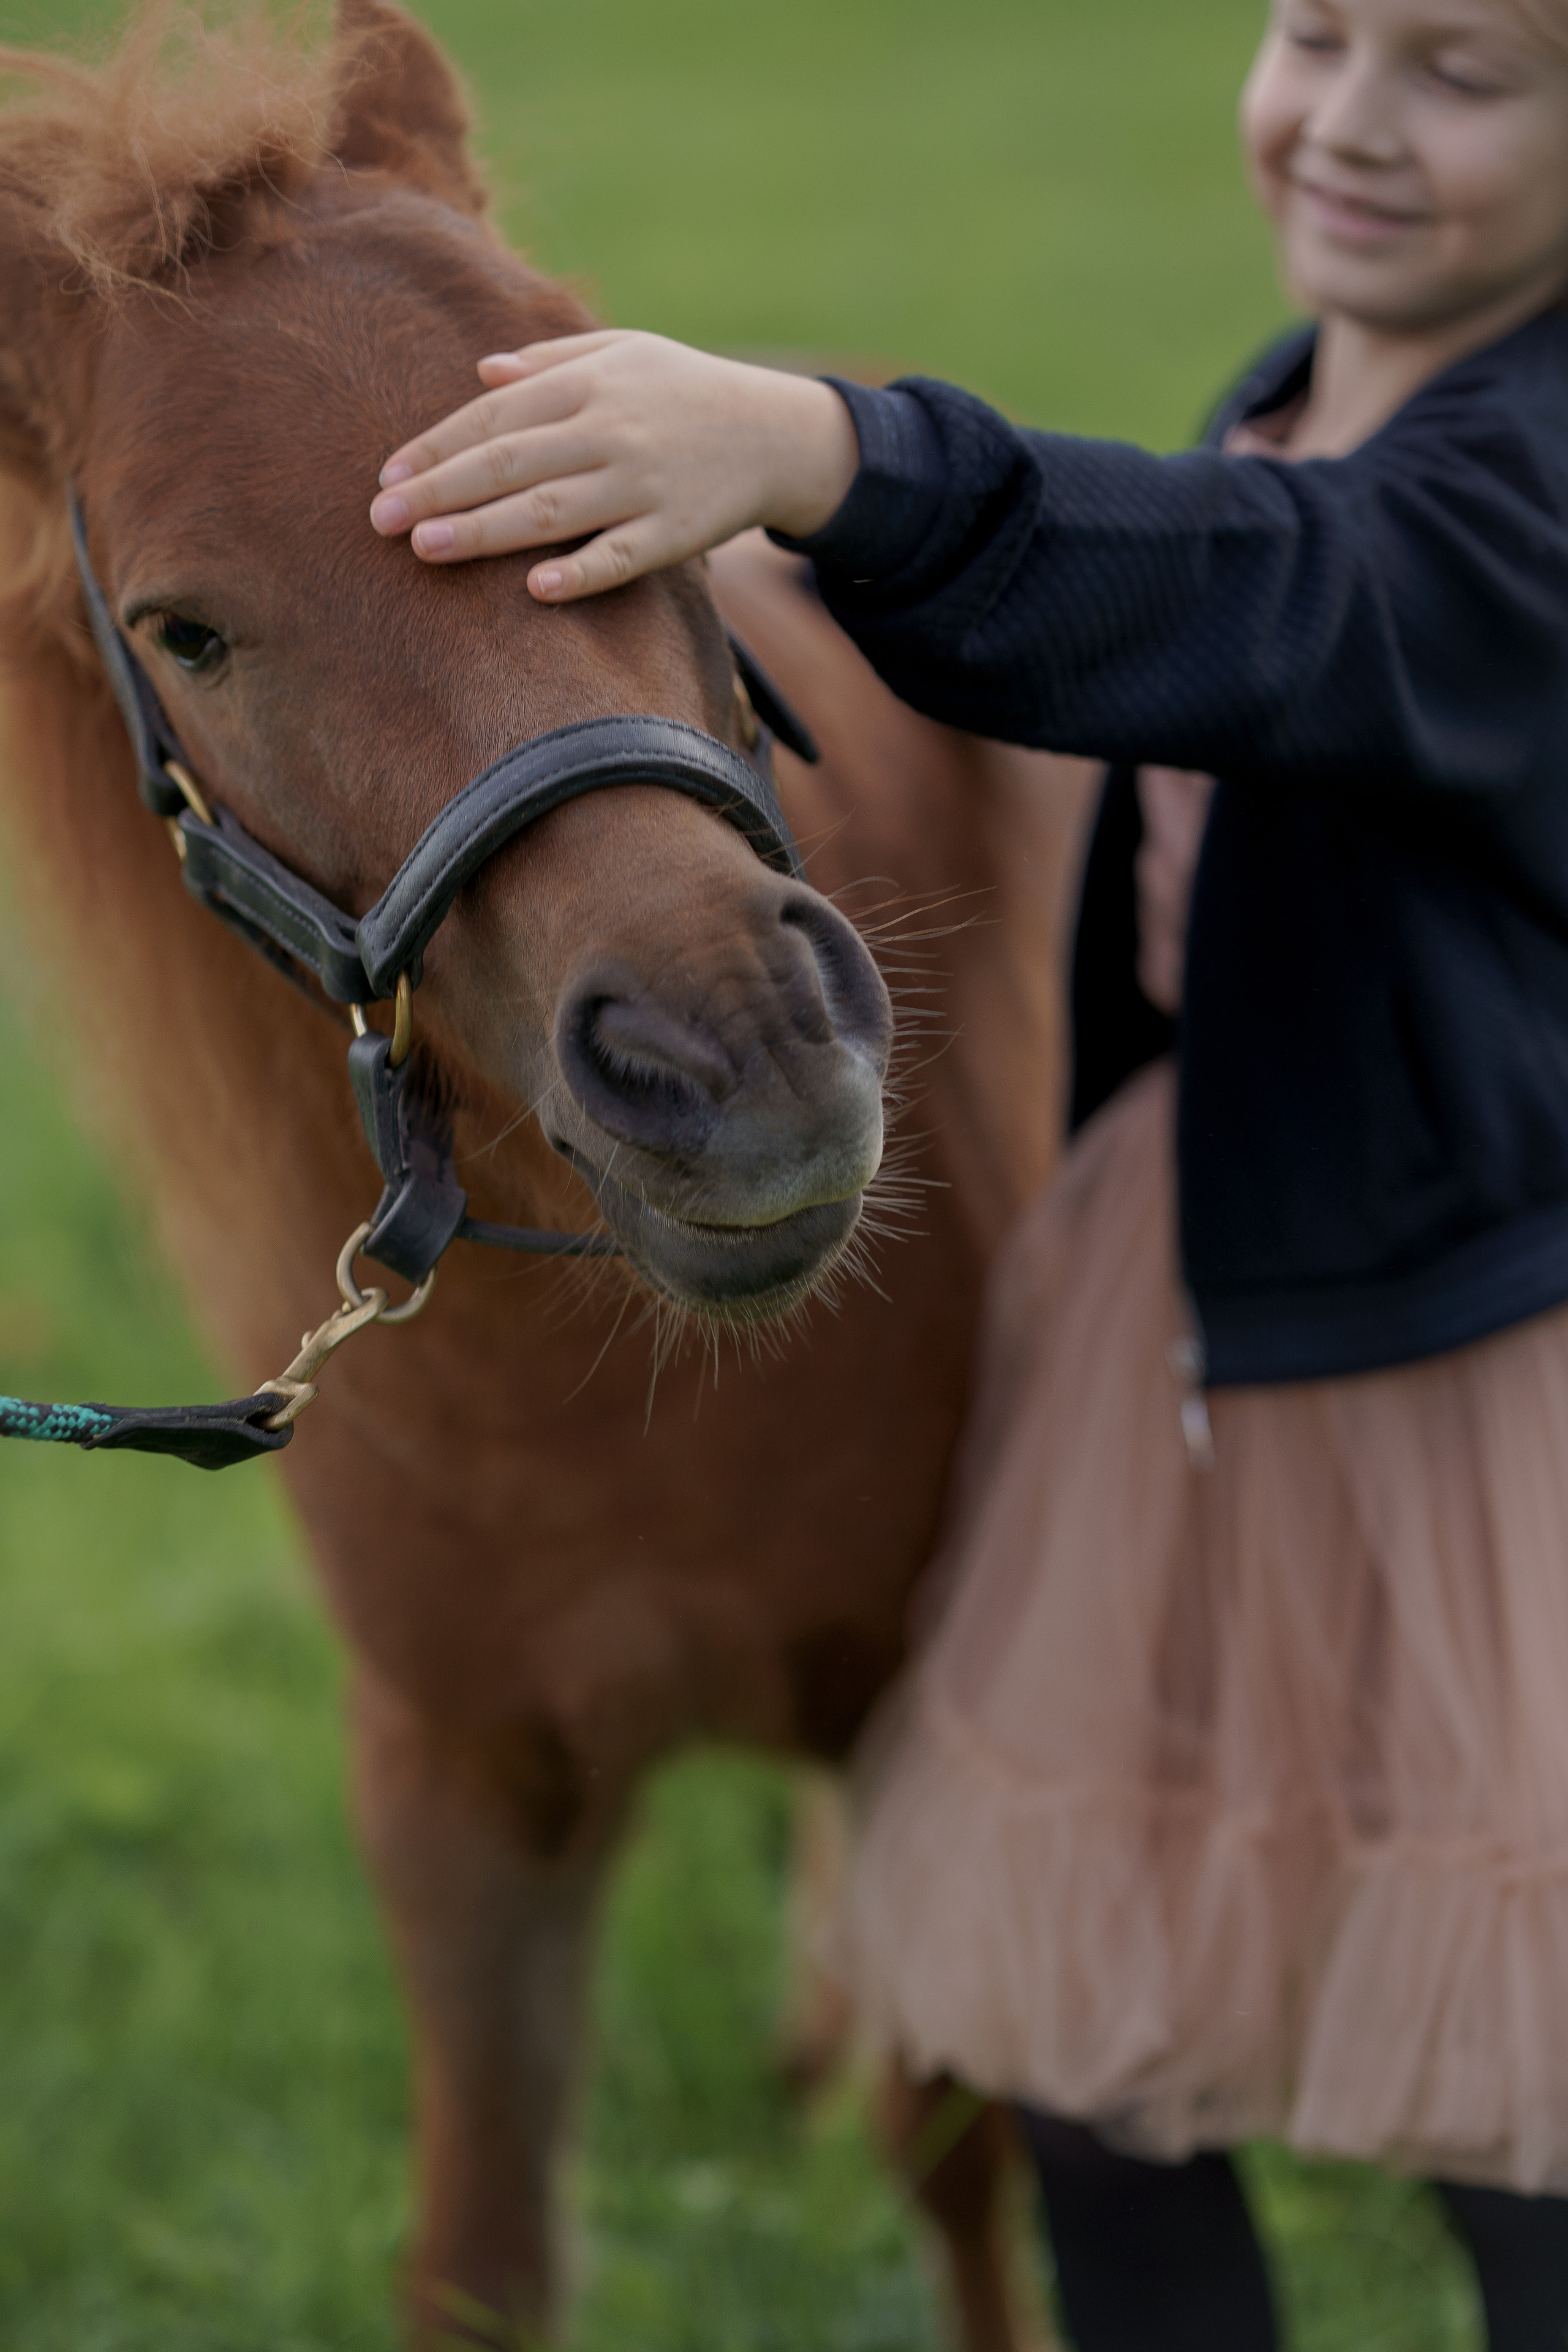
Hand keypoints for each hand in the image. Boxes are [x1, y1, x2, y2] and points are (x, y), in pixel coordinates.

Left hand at [368, 329, 860, 600]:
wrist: (778, 431)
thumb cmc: (686, 390)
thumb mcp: (625, 353)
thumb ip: (553, 360)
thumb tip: (483, 375)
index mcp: (589, 382)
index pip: (495, 417)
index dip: (437, 446)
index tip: (388, 476)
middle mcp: (610, 428)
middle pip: (509, 462)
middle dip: (440, 490)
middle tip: (381, 521)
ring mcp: (644, 482)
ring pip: (552, 509)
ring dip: (486, 530)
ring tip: (427, 549)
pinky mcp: (677, 531)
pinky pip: (623, 555)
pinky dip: (582, 571)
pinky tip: (537, 589)